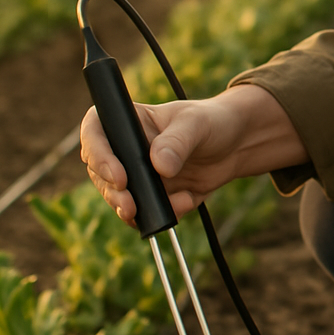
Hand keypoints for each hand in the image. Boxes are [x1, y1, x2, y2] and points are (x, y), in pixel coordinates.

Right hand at [81, 84, 306, 225]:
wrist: (238, 144)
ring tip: (165, 207)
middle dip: (112, 193)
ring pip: (118, 197)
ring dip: (133, 210)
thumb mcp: (197, 124)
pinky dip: (164, 213)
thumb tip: (159, 166)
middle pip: (100, 172)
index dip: (98, 154)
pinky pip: (148, 212)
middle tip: (131, 206)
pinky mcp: (154, 195)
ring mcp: (138, 174)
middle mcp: (127, 149)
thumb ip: (178, 141)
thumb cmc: (213, 122)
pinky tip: (188, 201)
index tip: (119, 176)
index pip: (96, 131)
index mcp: (129, 121)